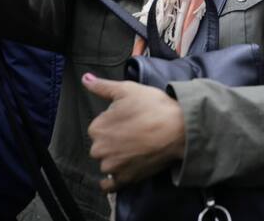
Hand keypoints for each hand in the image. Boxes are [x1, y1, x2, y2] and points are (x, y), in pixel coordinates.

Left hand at [82, 73, 185, 192]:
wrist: (179, 129)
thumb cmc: (154, 107)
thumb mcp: (127, 89)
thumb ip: (102, 86)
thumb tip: (85, 79)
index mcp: (97, 128)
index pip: (100, 126)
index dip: (115, 121)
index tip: (129, 119)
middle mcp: (99, 150)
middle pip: (102, 145)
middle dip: (113, 140)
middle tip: (134, 132)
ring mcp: (112, 167)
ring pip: (106, 162)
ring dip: (115, 158)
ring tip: (136, 148)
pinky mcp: (125, 179)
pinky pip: (109, 185)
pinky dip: (110, 181)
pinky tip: (118, 173)